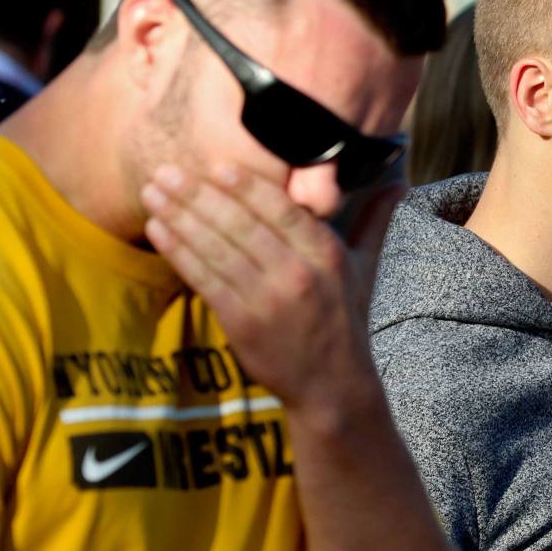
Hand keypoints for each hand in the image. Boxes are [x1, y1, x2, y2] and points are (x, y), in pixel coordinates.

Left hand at [139, 162, 404, 406]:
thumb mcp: (365, 268)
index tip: (216, 164)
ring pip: (217, 248)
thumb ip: (375, 221)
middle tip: (166, 169)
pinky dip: (179, 251)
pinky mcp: (242, 323)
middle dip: (199, 194)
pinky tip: (158, 229)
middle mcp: (298, 273)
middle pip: (241, 224)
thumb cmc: (345, 321)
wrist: (331, 386)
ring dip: (180, 216)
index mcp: (328, 255)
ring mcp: (268, 299)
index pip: (283, 209)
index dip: (247, 186)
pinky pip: (204, 279)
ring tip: (153, 191)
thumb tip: (398, 183)